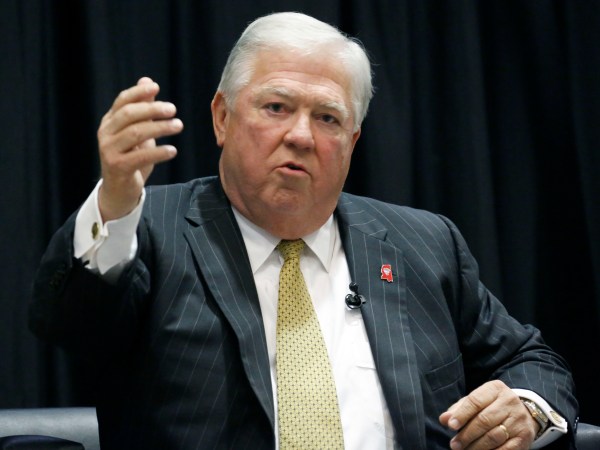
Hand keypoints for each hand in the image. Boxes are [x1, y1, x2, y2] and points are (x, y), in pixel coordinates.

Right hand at [97, 77, 183, 220]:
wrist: (119, 190)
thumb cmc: (130, 157)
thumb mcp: (137, 132)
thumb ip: (142, 109)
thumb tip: (148, 81)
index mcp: (109, 122)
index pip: (122, 101)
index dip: (138, 92)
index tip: (156, 87)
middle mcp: (105, 134)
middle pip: (129, 114)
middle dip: (152, 109)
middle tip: (173, 109)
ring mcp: (109, 151)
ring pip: (135, 133)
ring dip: (160, 128)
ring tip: (178, 126)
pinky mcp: (118, 167)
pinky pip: (140, 156)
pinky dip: (158, 152)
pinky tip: (173, 150)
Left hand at [439, 380, 538, 449]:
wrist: (523, 413)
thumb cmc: (491, 406)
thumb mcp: (476, 402)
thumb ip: (459, 409)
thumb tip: (444, 419)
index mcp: (495, 389)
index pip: (475, 401)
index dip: (462, 414)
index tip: (450, 426)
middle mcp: (509, 401)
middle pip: (484, 420)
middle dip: (467, 434)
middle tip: (454, 445)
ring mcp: (519, 419)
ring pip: (494, 436)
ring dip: (476, 447)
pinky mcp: (525, 437)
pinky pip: (506, 449)